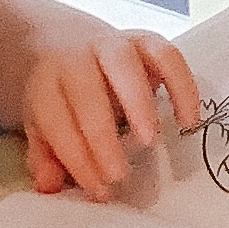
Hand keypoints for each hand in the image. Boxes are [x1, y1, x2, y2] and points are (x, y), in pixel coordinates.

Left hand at [22, 25, 200, 194]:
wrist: (64, 38)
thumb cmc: (59, 92)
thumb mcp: (41, 122)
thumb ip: (45, 155)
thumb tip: (50, 186)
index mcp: (46, 81)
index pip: (56, 119)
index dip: (77, 157)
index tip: (99, 188)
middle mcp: (77, 57)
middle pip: (86, 91)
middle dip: (102, 135)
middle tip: (119, 174)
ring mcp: (113, 45)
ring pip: (124, 63)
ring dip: (139, 101)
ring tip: (151, 140)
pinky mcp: (145, 39)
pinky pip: (167, 56)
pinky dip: (182, 85)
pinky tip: (187, 120)